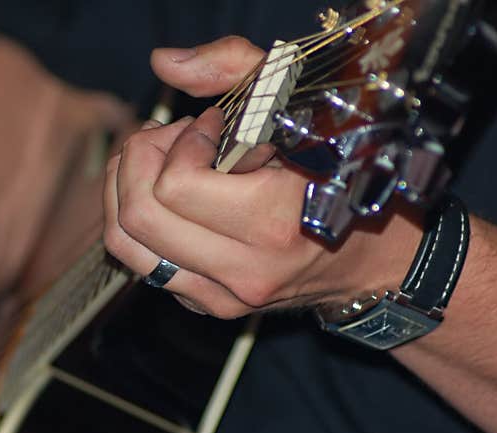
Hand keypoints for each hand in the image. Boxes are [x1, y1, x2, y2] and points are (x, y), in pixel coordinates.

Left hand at [103, 37, 421, 317]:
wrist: (372, 258)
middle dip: (139, 161)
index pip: (176, 186)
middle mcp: (245, 270)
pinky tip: (169, 198)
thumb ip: (235, 69)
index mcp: (274, 223)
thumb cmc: (341, 174)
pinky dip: (140, 222)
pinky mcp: (210, 306)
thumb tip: (164, 63)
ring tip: (157, 164)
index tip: (210, 125)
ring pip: (125, 245)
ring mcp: (223, 296)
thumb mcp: (303, 104)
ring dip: (125, 191)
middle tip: (168, 139)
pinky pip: (142, 263)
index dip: (179, 142)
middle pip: (138, 216)